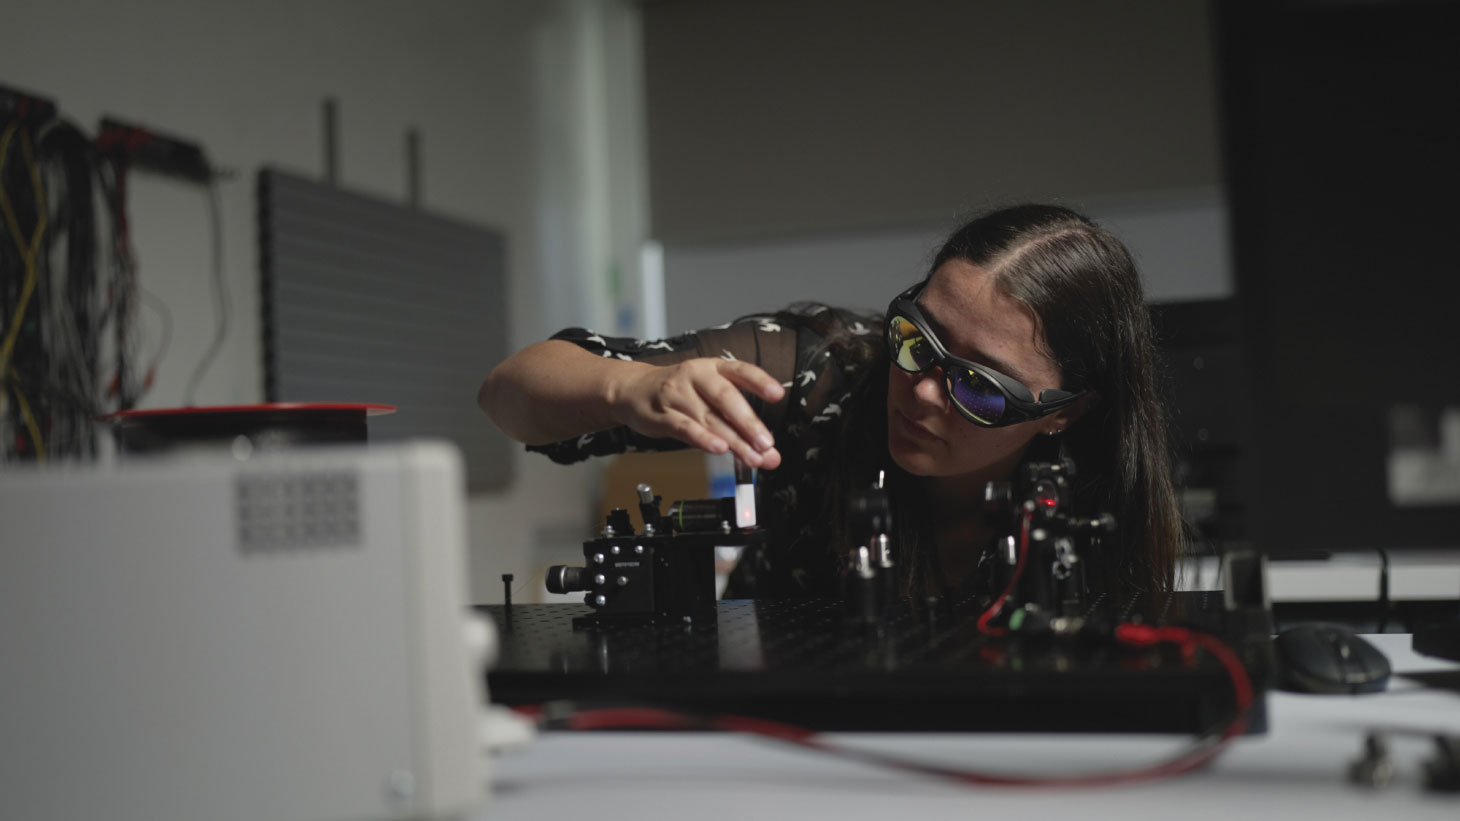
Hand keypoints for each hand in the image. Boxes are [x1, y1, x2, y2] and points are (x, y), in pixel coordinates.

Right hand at [609, 358, 785, 468]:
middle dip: (749, 422)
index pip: (740, 370)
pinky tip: (719, 448)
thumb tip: (770, 454)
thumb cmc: (679, 393)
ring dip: (733, 440)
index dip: (760, 381)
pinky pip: (684, 427)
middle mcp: (696, 376)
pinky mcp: (661, 415)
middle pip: (725, 397)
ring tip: (753, 457)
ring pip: (708, 418)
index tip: (777, 394)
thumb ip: (739, 425)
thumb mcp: (709, 397)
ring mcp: (677, 394)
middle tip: (767, 443)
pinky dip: (703, 439)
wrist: (632, 390)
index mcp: (712, 367)